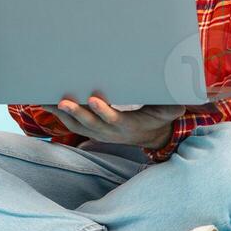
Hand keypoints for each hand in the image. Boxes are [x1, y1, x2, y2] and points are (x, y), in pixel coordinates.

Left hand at [42, 98, 183, 149]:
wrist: (150, 135)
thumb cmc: (159, 118)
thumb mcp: (169, 110)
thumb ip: (173, 104)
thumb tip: (186, 95)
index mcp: (127, 125)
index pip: (113, 120)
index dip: (103, 112)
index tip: (95, 99)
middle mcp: (109, 131)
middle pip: (88, 124)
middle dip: (75, 112)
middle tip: (63, 101)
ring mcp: (97, 132)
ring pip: (75, 125)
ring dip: (61, 113)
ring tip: (44, 99)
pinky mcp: (89, 129)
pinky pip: (70, 124)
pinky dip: (58, 114)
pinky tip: (44, 101)